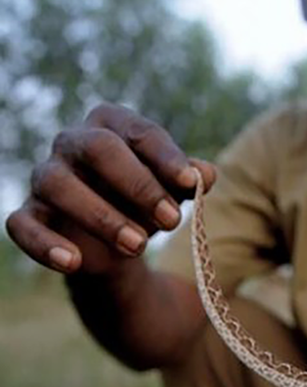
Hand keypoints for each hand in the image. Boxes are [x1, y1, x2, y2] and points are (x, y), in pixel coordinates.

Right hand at [6, 103, 215, 274]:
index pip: (139, 132)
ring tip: (139, 245)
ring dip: (102, 217)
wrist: (117, 239)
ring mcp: (45, 176)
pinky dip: (45, 244)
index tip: (191, 183)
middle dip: (138, 184)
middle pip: (98, 148)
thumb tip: (205, 175)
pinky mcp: (27, 213)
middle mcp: (73, 141)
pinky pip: (22, 224)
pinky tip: (74, 262)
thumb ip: (190, 180)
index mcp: (113, 124)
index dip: (166, 157)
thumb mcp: (174, 190)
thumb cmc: (148, 200)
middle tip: (172, 220)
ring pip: (59, 185)